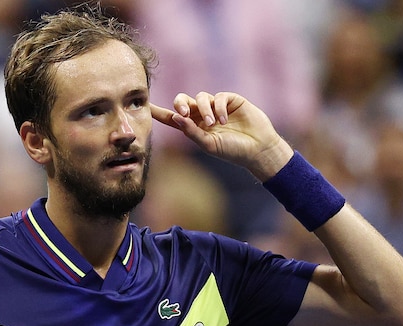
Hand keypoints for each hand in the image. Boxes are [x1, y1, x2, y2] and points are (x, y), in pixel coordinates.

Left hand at [150, 91, 292, 179]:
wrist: (258, 148)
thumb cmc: (232, 151)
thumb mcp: (208, 145)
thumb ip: (191, 132)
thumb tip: (175, 117)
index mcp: (194, 128)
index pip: (172, 118)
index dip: (159, 112)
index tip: (145, 107)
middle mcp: (202, 115)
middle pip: (183, 101)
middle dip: (180, 103)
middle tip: (184, 113)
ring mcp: (216, 106)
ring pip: (200, 97)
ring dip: (204, 109)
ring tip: (213, 124)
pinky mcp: (230, 100)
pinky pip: (218, 96)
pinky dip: (218, 107)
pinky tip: (224, 120)